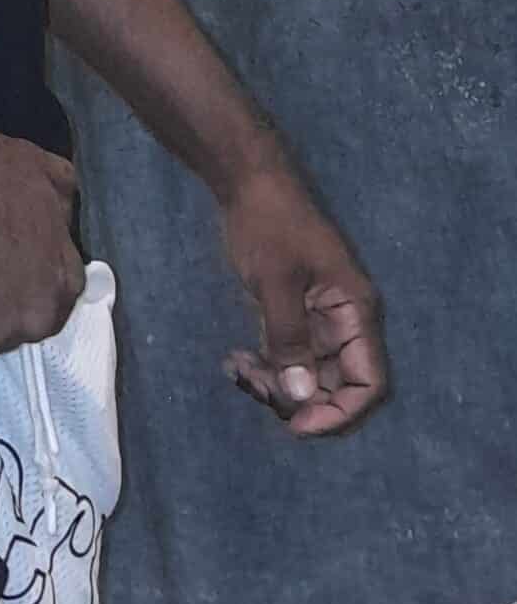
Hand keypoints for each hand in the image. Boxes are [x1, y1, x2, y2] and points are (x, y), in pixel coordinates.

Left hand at [221, 162, 388, 436]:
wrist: (246, 179)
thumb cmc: (268, 223)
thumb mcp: (276, 281)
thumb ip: (289, 339)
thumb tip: (300, 396)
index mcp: (355, 311)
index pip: (369, 383)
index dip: (339, 412)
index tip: (296, 424)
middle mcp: (344, 320)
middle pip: (335, 384)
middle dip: (298, 398)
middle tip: (254, 389)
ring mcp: (318, 317)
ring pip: (307, 373)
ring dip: (276, 383)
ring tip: (237, 371)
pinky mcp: (293, 311)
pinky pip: (287, 354)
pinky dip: (265, 365)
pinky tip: (234, 361)